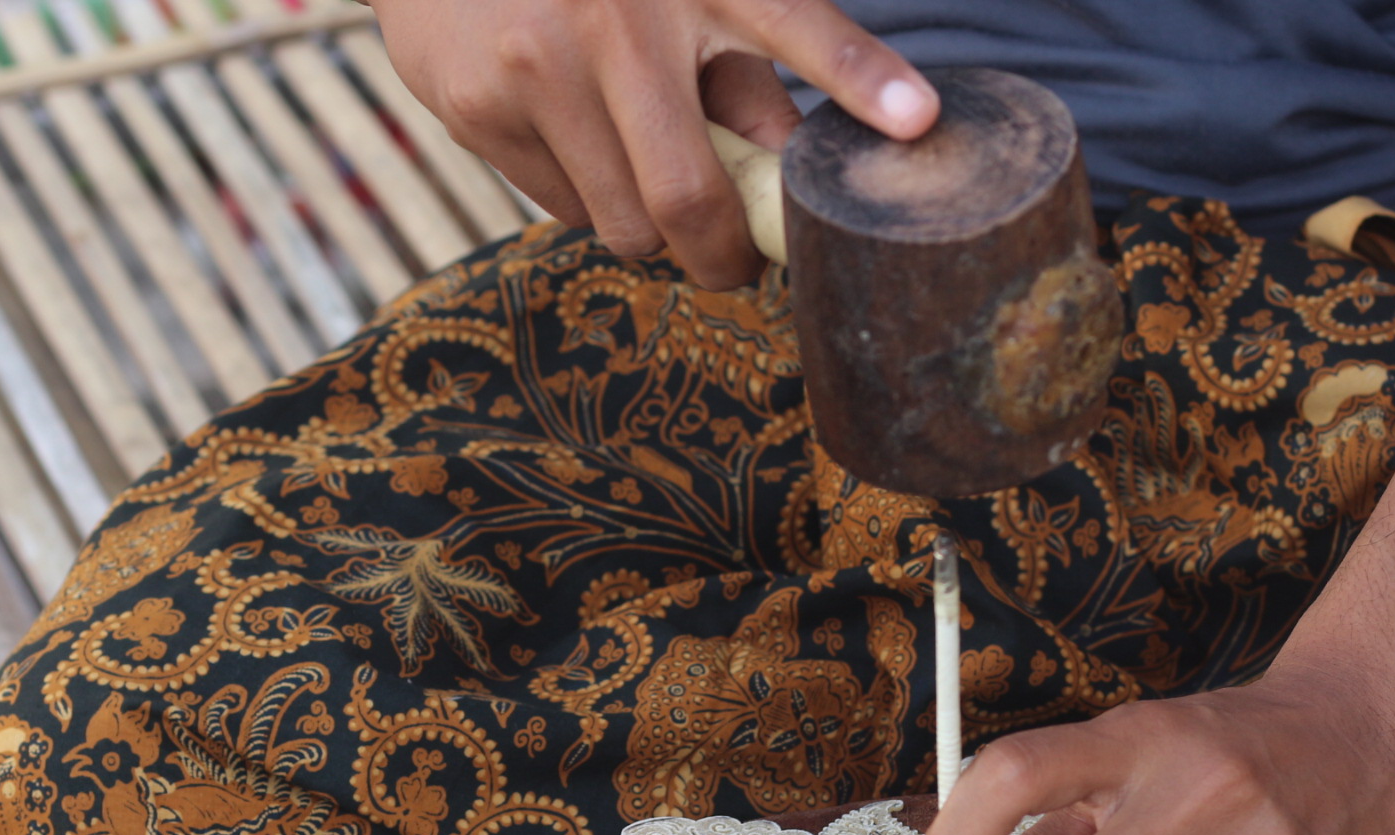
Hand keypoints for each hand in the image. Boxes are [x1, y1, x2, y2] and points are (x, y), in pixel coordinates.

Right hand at [368, 0, 937, 288]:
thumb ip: (748, 76)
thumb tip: (791, 171)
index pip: (798, 26)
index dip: (858, 77)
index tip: (918, 118)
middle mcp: (614, 21)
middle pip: (685, 202)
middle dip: (718, 252)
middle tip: (729, 251)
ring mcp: (535, 68)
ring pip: (620, 224)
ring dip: (645, 222)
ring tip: (635, 157)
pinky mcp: (476, 108)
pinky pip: (559, 208)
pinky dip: (583, 195)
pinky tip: (568, 131)